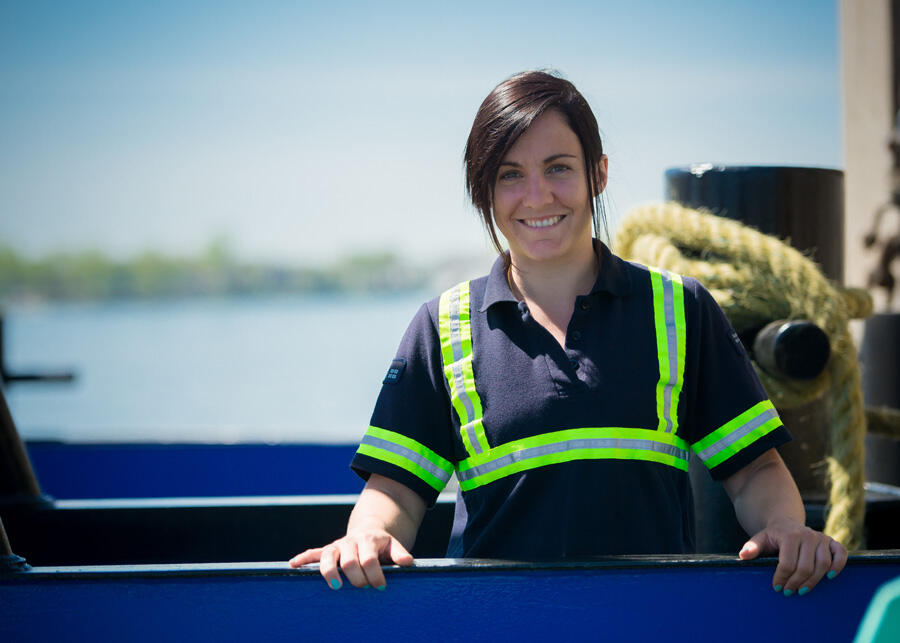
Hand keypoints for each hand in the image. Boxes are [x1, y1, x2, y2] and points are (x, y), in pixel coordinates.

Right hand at [289, 529, 413, 589]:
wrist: (370, 529)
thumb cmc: (382, 544)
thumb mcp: (394, 546)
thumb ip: (400, 553)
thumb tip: (407, 562)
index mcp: (368, 541)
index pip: (369, 560)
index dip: (374, 575)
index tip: (381, 587)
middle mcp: (350, 542)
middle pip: (349, 562)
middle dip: (356, 578)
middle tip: (363, 588)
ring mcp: (337, 546)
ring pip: (328, 557)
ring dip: (329, 572)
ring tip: (336, 586)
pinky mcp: (328, 549)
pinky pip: (313, 553)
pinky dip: (302, 558)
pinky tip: (293, 565)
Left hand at [738, 518, 846, 594]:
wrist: (786, 524)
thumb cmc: (772, 536)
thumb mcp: (759, 539)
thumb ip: (752, 547)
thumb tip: (744, 556)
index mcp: (789, 535)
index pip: (788, 563)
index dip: (782, 578)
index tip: (777, 587)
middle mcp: (808, 535)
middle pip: (806, 566)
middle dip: (796, 583)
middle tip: (789, 592)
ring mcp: (821, 538)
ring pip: (823, 564)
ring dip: (814, 581)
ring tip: (802, 590)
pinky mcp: (832, 541)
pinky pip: (841, 554)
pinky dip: (839, 566)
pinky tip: (830, 578)